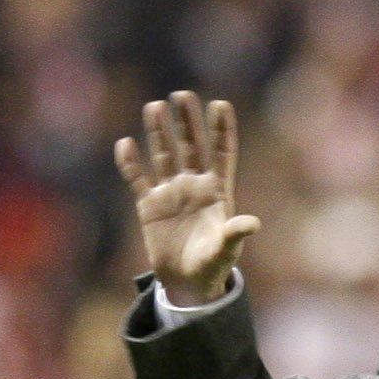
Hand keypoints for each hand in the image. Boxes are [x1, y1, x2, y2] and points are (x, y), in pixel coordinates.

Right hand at [114, 90, 261, 302]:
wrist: (188, 283)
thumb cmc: (213, 266)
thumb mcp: (226, 250)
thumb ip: (235, 234)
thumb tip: (252, 223)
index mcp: (217, 192)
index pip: (221, 154)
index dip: (221, 130)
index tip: (221, 104)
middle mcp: (194, 186)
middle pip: (190, 146)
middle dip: (187, 122)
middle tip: (182, 95)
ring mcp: (171, 193)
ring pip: (164, 155)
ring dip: (159, 132)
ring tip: (154, 106)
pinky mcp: (149, 206)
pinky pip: (138, 179)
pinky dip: (131, 163)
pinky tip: (125, 144)